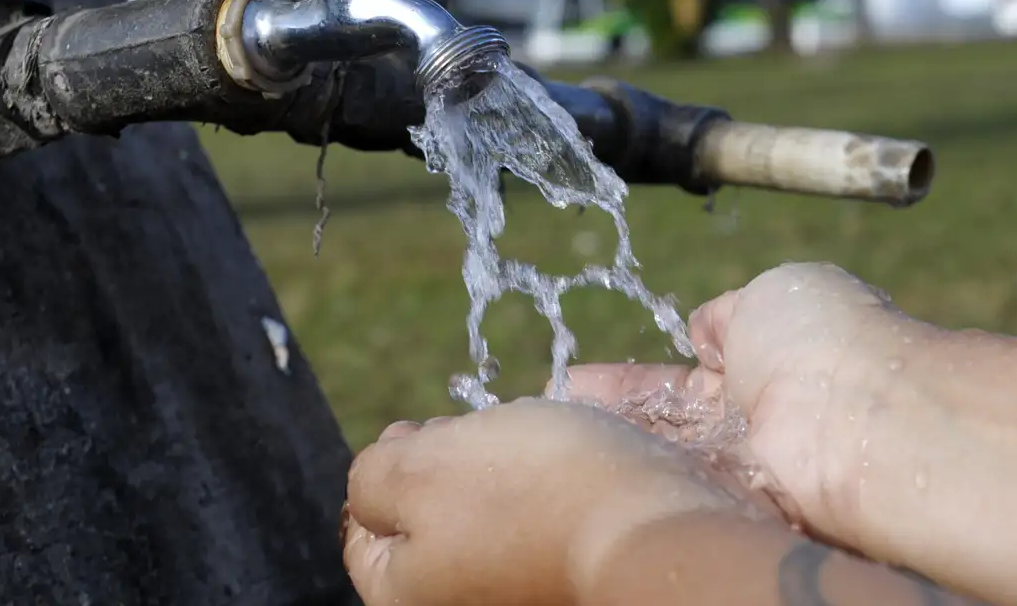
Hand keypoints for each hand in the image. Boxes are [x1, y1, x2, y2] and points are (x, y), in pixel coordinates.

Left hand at [342, 397, 783, 605]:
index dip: (384, 467)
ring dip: (498, 472)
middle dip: (444, 465)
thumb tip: (376, 479)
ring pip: (486, 518)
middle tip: (472, 430)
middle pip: (427, 524)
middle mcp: (461, 604)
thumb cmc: (529, 494)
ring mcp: (517, 594)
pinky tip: (566, 464)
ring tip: (526, 441)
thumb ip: (370, 475)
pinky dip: (545, 491)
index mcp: (404, 595)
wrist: (654, 528)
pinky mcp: (567, 579)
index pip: (363, 532)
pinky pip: (540, 525)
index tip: (417, 429)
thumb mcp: (417, 467)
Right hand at [559, 262, 940, 549]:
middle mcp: (751, 423)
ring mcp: (740, 468)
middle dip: (606, 421)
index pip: (680, 379)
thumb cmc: (826, 340)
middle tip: (548, 417)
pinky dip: (625, 479)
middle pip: (663, 426)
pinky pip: (670, 490)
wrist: (863, 418)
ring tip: (545, 439)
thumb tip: (704, 327)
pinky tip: (574, 471)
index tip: (575, 381)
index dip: (628, 382)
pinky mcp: (733, 507)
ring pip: (660, 458)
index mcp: (764, 363)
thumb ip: (728, 314)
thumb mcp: (771, 294)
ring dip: (608, 448)